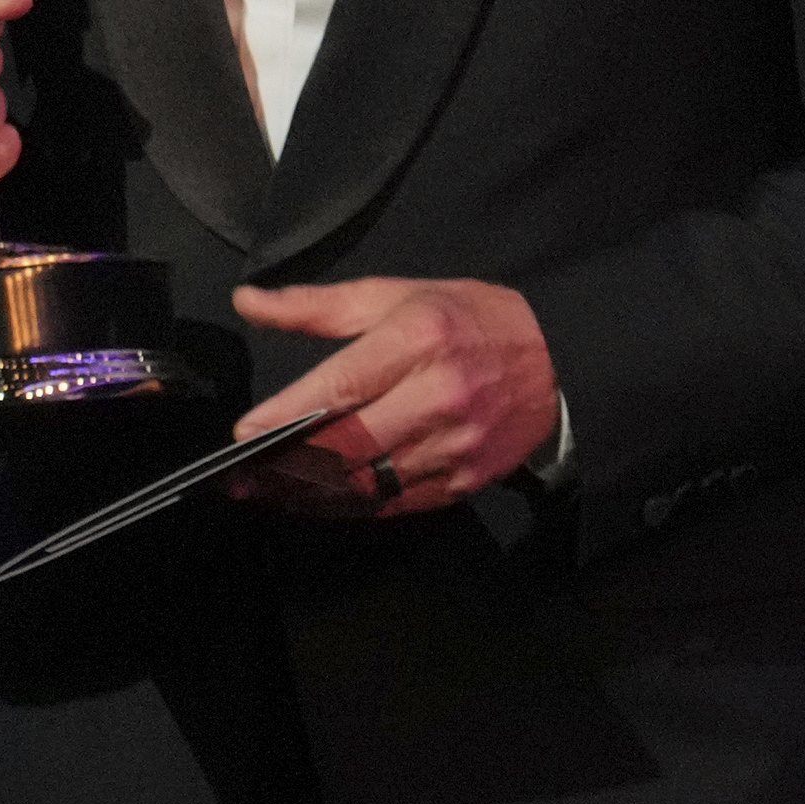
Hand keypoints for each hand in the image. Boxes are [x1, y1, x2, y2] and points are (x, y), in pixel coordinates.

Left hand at [230, 278, 564, 518]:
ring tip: (268, 493)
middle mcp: (438, 396)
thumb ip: (317, 306)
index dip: (287, 414)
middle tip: (243, 477)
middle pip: (350, 445)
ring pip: (368, 484)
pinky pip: (395, 504)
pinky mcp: (464, 479)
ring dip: (311, 493)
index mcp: (418, 340)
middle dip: (288, 466)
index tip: (245, 431)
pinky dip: (351, 508)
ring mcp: (455, 444)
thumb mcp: (397, 296)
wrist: (561, 359)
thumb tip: (249, 302)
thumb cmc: (471, 322)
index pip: (341, 386)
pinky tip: (317, 502)